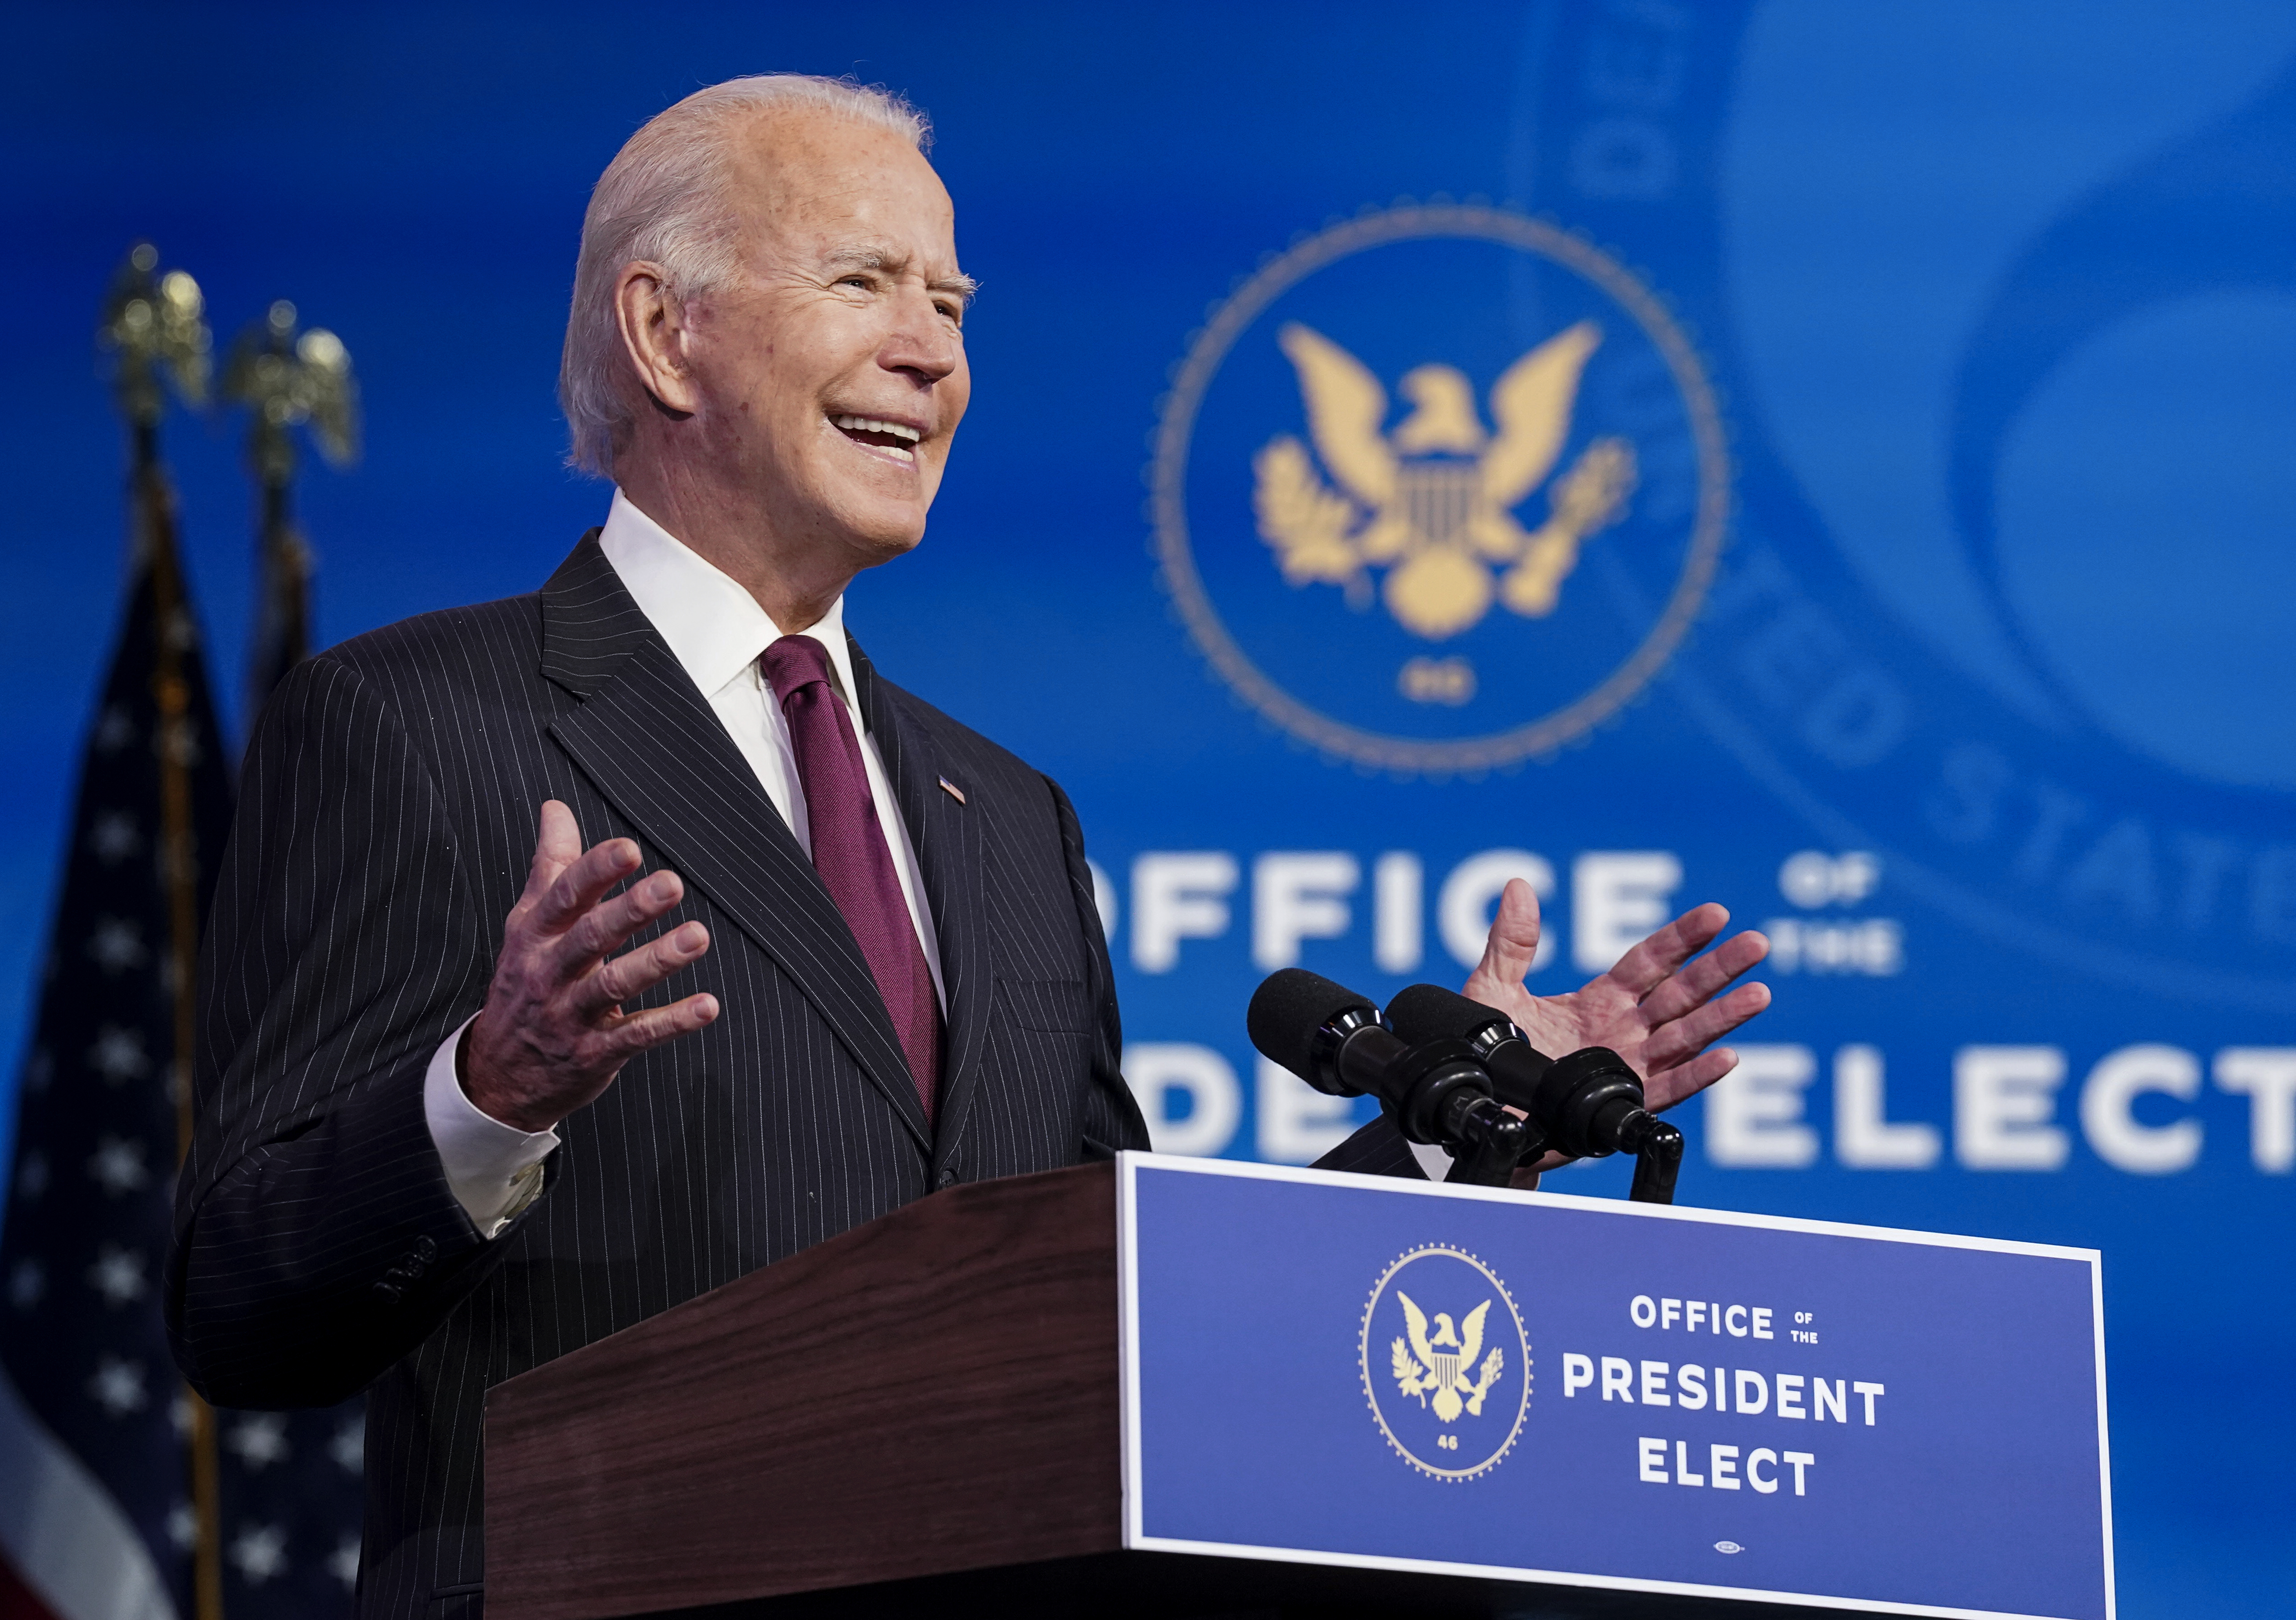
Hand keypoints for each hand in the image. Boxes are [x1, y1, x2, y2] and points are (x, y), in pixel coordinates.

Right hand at [462, 801, 717, 1131]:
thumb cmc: (523, 984)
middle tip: (672, 884)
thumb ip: (551, 867)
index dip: (595, 871)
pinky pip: (636, 1036)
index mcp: (534, 936)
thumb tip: (556, 808)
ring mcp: (570, 1016)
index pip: (564, 897)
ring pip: (614, 986)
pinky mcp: (593, 1054)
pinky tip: (708, 1006)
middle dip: (630, 910)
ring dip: (657, 961)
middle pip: (590, 937)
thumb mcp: (527, 925)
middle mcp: (549, 973)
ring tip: (698, 937)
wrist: (496, 1077)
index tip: (629, 849)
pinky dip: (672, 1022)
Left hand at [1463, 880, 1769, 1172]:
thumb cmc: (1489, 1052)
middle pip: (1681, 993)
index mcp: (1600, 1000)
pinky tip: (1727, 1058)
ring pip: (1685, 1037)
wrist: (1480, 1109)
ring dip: (1723, 1018)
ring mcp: (1628, 1067)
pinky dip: (1697, 1075)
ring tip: (1759, 993)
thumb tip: (1518, 885)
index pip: (1651, 961)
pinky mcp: (1623, 1103)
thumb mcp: (1493, 988)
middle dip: (1719, 969)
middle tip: (1757, 944)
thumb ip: (1511, 942)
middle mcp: (1623, 1031)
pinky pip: (1668, 1088)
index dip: (1682, 938)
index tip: (1717, 914)